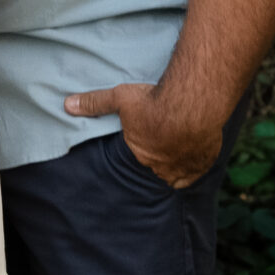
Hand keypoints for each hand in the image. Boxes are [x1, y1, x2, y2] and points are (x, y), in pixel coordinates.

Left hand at [68, 81, 222, 187]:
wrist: (194, 102)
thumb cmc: (155, 102)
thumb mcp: (120, 98)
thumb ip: (94, 103)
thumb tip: (67, 105)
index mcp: (142, 156)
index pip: (136, 166)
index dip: (138, 159)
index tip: (140, 151)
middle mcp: (164, 168)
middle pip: (158, 173)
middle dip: (156, 164)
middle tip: (158, 151)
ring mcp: (187, 166)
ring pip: (179, 176)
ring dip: (176, 168)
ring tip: (174, 155)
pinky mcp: (206, 160)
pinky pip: (199, 171)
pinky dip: (196, 166)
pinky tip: (193, 157)